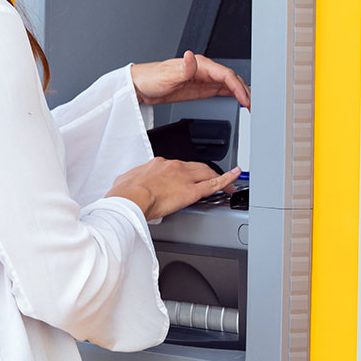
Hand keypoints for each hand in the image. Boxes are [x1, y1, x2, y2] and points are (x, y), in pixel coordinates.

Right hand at [107, 157, 241, 220]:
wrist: (130, 197)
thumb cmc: (126, 192)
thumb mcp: (126, 181)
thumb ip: (131, 181)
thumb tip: (126, 185)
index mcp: (158, 164)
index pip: (177, 166)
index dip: (185, 172)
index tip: (186, 177)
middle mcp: (173, 167)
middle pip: (195, 167)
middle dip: (206, 172)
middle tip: (213, 177)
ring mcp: (184, 177)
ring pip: (206, 174)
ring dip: (217, 177)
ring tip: (228, 182)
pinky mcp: (191, 191)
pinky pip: (213, 184)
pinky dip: (227, 180)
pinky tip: (234, 179)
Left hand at [131, 51, 249, 107]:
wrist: (141, 85)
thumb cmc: (151, 78)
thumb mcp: (167, 75)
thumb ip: (182, 68)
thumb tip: (190, 56)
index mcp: (199, 64)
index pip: (225, 74)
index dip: (238, 86)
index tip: (245, 99)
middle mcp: (203, 70)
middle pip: (231, 79)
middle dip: (245, 91)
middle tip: (255, 106)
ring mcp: (203, 78)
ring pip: (229, 84)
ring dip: (242, 93)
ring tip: (252, 105)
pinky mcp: (201, 87)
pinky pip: (222, 90)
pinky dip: (233, 95)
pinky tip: (240, 101)